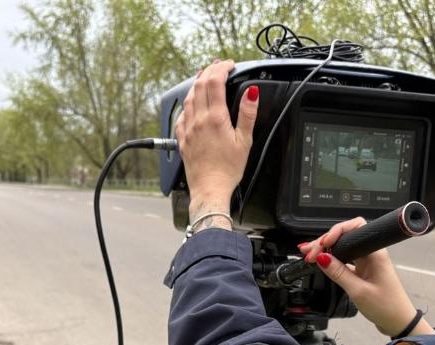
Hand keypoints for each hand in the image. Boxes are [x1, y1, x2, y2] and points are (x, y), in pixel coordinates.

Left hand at [174, 60, 259, 227]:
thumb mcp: (244, 141)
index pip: (215, 82)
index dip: (222, 68)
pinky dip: (187, 103)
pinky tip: (191, 104)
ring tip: (203, 78)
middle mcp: (198, 121)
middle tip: (217, 67)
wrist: (210, 190)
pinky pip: (181, 115)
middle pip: (199, 85)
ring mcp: (188, 129)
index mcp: (216, 119)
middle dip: (209, 71)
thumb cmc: (228, 169)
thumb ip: (247, 114)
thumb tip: (252, 92)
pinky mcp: (182, 139)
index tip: (229, 65)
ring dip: (196, 84)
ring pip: (188, 98)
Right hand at [300, 217, 434, 337]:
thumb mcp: (358, 291)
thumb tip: (321, 258)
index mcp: (375, 252)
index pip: (353, 228)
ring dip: (326, 250)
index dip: (335, 233)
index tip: (321, 245)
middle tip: (308, 253)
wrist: (398, 321)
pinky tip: (320, 261)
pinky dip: (332, 259)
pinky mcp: (363, 268)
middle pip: (345, 236)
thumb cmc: (386, 306)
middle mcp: (371, 252)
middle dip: (325, 241)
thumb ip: (338, 273)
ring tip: (309, 255)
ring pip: (343, 247)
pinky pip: (345, 258)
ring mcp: (367, 260)